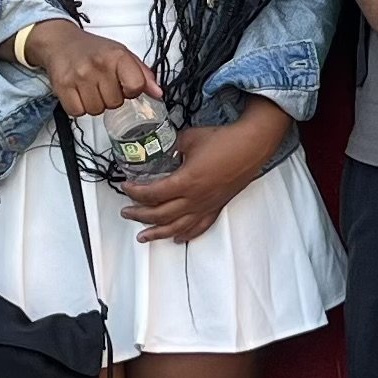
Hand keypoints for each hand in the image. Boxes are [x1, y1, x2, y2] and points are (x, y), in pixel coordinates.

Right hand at [21, 16, 160, 119]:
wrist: (61, 42)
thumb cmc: (93, 50)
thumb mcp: (121, 54)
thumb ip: (142, 74)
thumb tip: (158, 93)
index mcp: (117, 56)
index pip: (136, 87)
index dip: (131, 90)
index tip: (124, 84)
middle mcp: (98, 65)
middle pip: (115, 103)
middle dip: (110, 98)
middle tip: (102, 84)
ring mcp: (79, 76)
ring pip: (96, 110)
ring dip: (94, 103)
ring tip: (90, 88)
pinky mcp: (62, 86)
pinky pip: (78, 112)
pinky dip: (79, 107)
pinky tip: (79, 93)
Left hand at [119, 117, 280, 244]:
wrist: (251, 146)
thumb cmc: (223, 141)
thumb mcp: (188, 138)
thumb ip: (171, 147)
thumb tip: (161, 151)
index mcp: (185, 182)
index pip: (152, 194)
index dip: (135, 192)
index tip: (126, 186)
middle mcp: (194, 199)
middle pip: (160, 215)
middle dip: (139, 215)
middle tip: (126, 212)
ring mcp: (206, 206)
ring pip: (177, 227)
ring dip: (157, 233)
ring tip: (143, 237)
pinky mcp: (216, 207)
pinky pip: (198, 228)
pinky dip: (185, 235)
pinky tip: (177, 238)